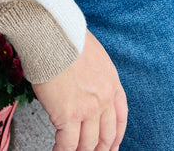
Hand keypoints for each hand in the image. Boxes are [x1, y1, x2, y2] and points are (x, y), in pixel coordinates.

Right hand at [33, 32, 127, 150]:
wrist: (53, 34)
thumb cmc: (66, 37)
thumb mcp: (92, 53)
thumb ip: (94, 73)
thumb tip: (83, 84)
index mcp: (111, 82)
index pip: (120, 117)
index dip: (116, 136)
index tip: (111, 145)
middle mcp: (104, 99)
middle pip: (106, 135)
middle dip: (100, 148)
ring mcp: (87, 109)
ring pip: (88, 144)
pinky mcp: (68, 116)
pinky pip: (68, 144)